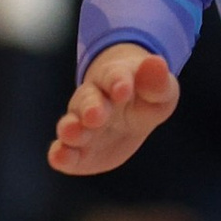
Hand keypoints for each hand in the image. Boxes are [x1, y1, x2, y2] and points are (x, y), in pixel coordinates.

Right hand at [49, 45, 179, 175]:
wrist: (129, 113)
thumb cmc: (146, 98)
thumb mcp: (160, 90)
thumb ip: (158, 82)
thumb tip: (157, 63)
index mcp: (114, 79)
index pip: (113, 76)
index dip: (117, 82)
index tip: (123, 89)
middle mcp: (91, 100)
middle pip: (87, 100)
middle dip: (91, 108)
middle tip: (95, 115)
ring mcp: (81, 125)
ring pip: (70, 124)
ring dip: (70, 129)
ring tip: (72, 134)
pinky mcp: (77, 151)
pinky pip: (63, 151)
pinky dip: (60, 154)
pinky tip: (59, 158)